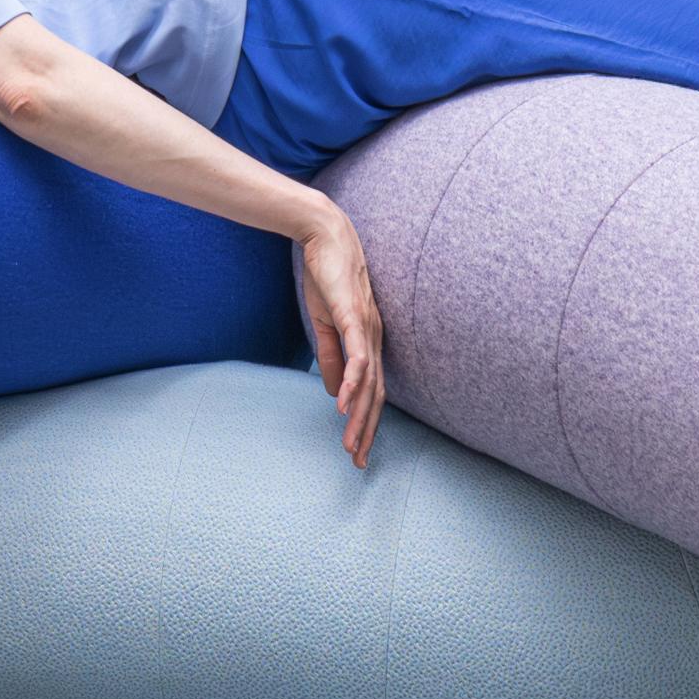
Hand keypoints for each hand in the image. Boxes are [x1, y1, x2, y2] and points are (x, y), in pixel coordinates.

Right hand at [297, 207, 385, 469]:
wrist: (325, 237)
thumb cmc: (327, 277)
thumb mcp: (324, 323)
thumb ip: (330, 357)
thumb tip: (334, 392)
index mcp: (368, 342)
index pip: (371, 390)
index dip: (366, 421)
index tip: (357, 449)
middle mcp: (375, 340)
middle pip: (375, 395)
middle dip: (366, 430)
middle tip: (357, 461)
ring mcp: (367, 330)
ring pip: (368, 383)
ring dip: (359, 417)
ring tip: (350, 444)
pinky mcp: (354, 318)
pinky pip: (356, 357)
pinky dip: (351, 384)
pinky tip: (342, 406)